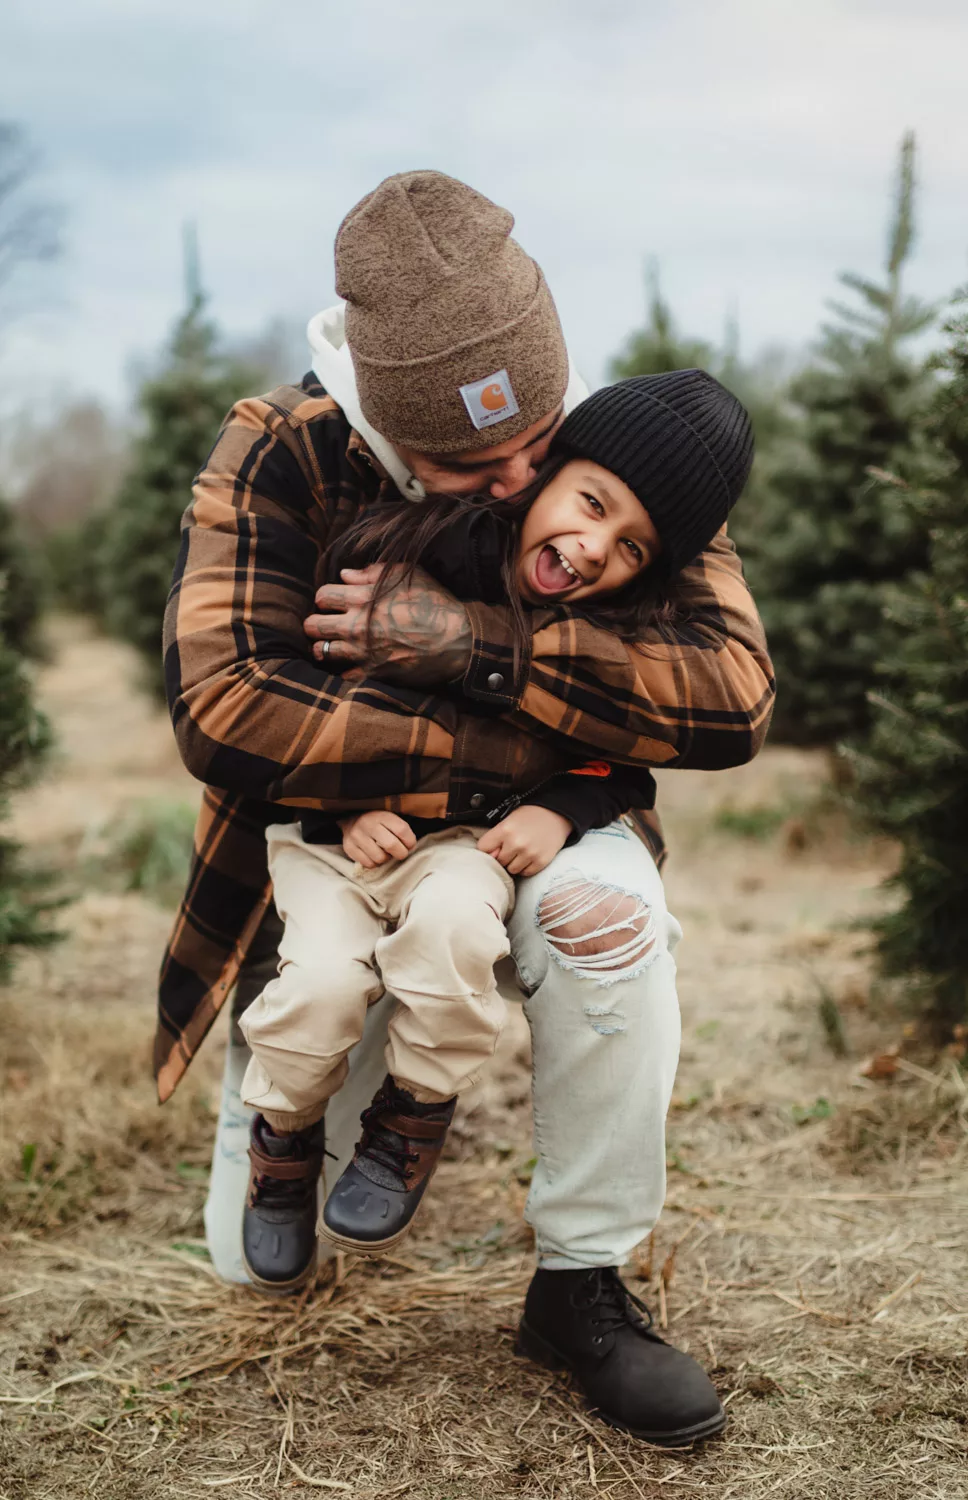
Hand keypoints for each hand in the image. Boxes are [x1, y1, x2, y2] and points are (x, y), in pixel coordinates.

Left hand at [305, 563, 472, 686]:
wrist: (456, 640)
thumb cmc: (434, 603)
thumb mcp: (408, 574)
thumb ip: (372, 572)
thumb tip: (346, 574)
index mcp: (362, 598)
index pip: (322, 596)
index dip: (324, 598)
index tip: (332, 602)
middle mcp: (356, 626)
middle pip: (313, 625)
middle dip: (314, 623)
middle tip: (324, 624)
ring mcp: (362, 652)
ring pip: (322, 651)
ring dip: (324, 646)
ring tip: (332, 644)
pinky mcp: (372, 672)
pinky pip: (343, 674)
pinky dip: (344, 669)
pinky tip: (351, 664)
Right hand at [340, 810, 416, 868]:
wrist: (351, 818)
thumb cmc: (378, 822)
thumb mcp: (390, 818)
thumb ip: (401, 829)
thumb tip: (410, 847)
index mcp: (381, 815)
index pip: (402, 830)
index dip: (410, 841)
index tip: (410, 845)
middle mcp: (367, 824)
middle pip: (391, 845)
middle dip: (401, 853)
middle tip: (400, 852)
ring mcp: (356, 836)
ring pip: (380, 858)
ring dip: (386, 858)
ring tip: (384, 852)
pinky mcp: (349, 847)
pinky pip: (368, 864)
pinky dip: (374, 863)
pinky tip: (374, 855)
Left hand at [476, 805, 571, 876]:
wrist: (556, 815)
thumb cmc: (530, 816)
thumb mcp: (509, 820)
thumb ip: (496, 837)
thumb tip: (490, 857)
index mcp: (505, 830)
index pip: (483, 848)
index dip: (488, 848)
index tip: (494, 846)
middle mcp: (516, 843)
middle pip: (498, 861)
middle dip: (502, 856)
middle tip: (511, 847)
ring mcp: (529, 854)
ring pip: (512, 869)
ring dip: (514, 863)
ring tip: (521, 852)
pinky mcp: (541, 862)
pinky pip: (525, 873)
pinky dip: (526, 867)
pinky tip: (530, 856)